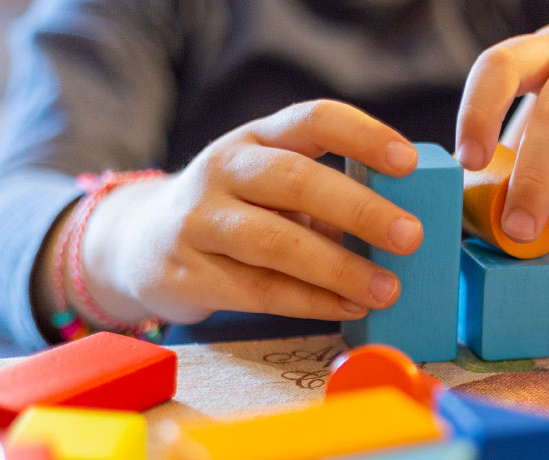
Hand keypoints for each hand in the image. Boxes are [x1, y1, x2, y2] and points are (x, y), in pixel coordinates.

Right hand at [40, 100, 424, 325]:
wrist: (139, 243)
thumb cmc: (233, 210)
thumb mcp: (270, 184)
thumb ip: (326, 196)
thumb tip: (399, 227)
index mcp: (256, 137)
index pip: (314, 119)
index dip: (364, 136)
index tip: (408, 162)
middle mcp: (224, 169)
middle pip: (296, 180)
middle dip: (360, 209)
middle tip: (410, 236)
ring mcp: (199, 221)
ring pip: (276, 243)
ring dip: (339, 268)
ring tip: (388, 288)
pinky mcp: (187, 273)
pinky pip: (260, 291)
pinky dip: (311, 303)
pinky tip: (349, 307)